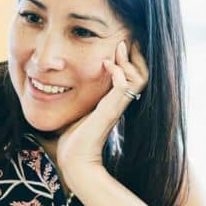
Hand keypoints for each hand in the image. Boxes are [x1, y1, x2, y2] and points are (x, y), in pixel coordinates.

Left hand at [57, 41, 147, 178]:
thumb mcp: (76, 112)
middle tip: (122, 42)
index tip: (118, 44)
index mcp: (113, 103)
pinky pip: (125, 87)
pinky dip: (119, 73)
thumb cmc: (72, 141)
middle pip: (143, 74)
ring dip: (129, 61)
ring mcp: (116, 108)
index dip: (129, 59)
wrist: (74, 163)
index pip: (132, 76)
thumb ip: (78, 99)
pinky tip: (107, 65)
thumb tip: (62, 86)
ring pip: (139, 78)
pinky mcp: (109, 112)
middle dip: (136, 56)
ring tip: (117, 49)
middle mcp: (119, 104)